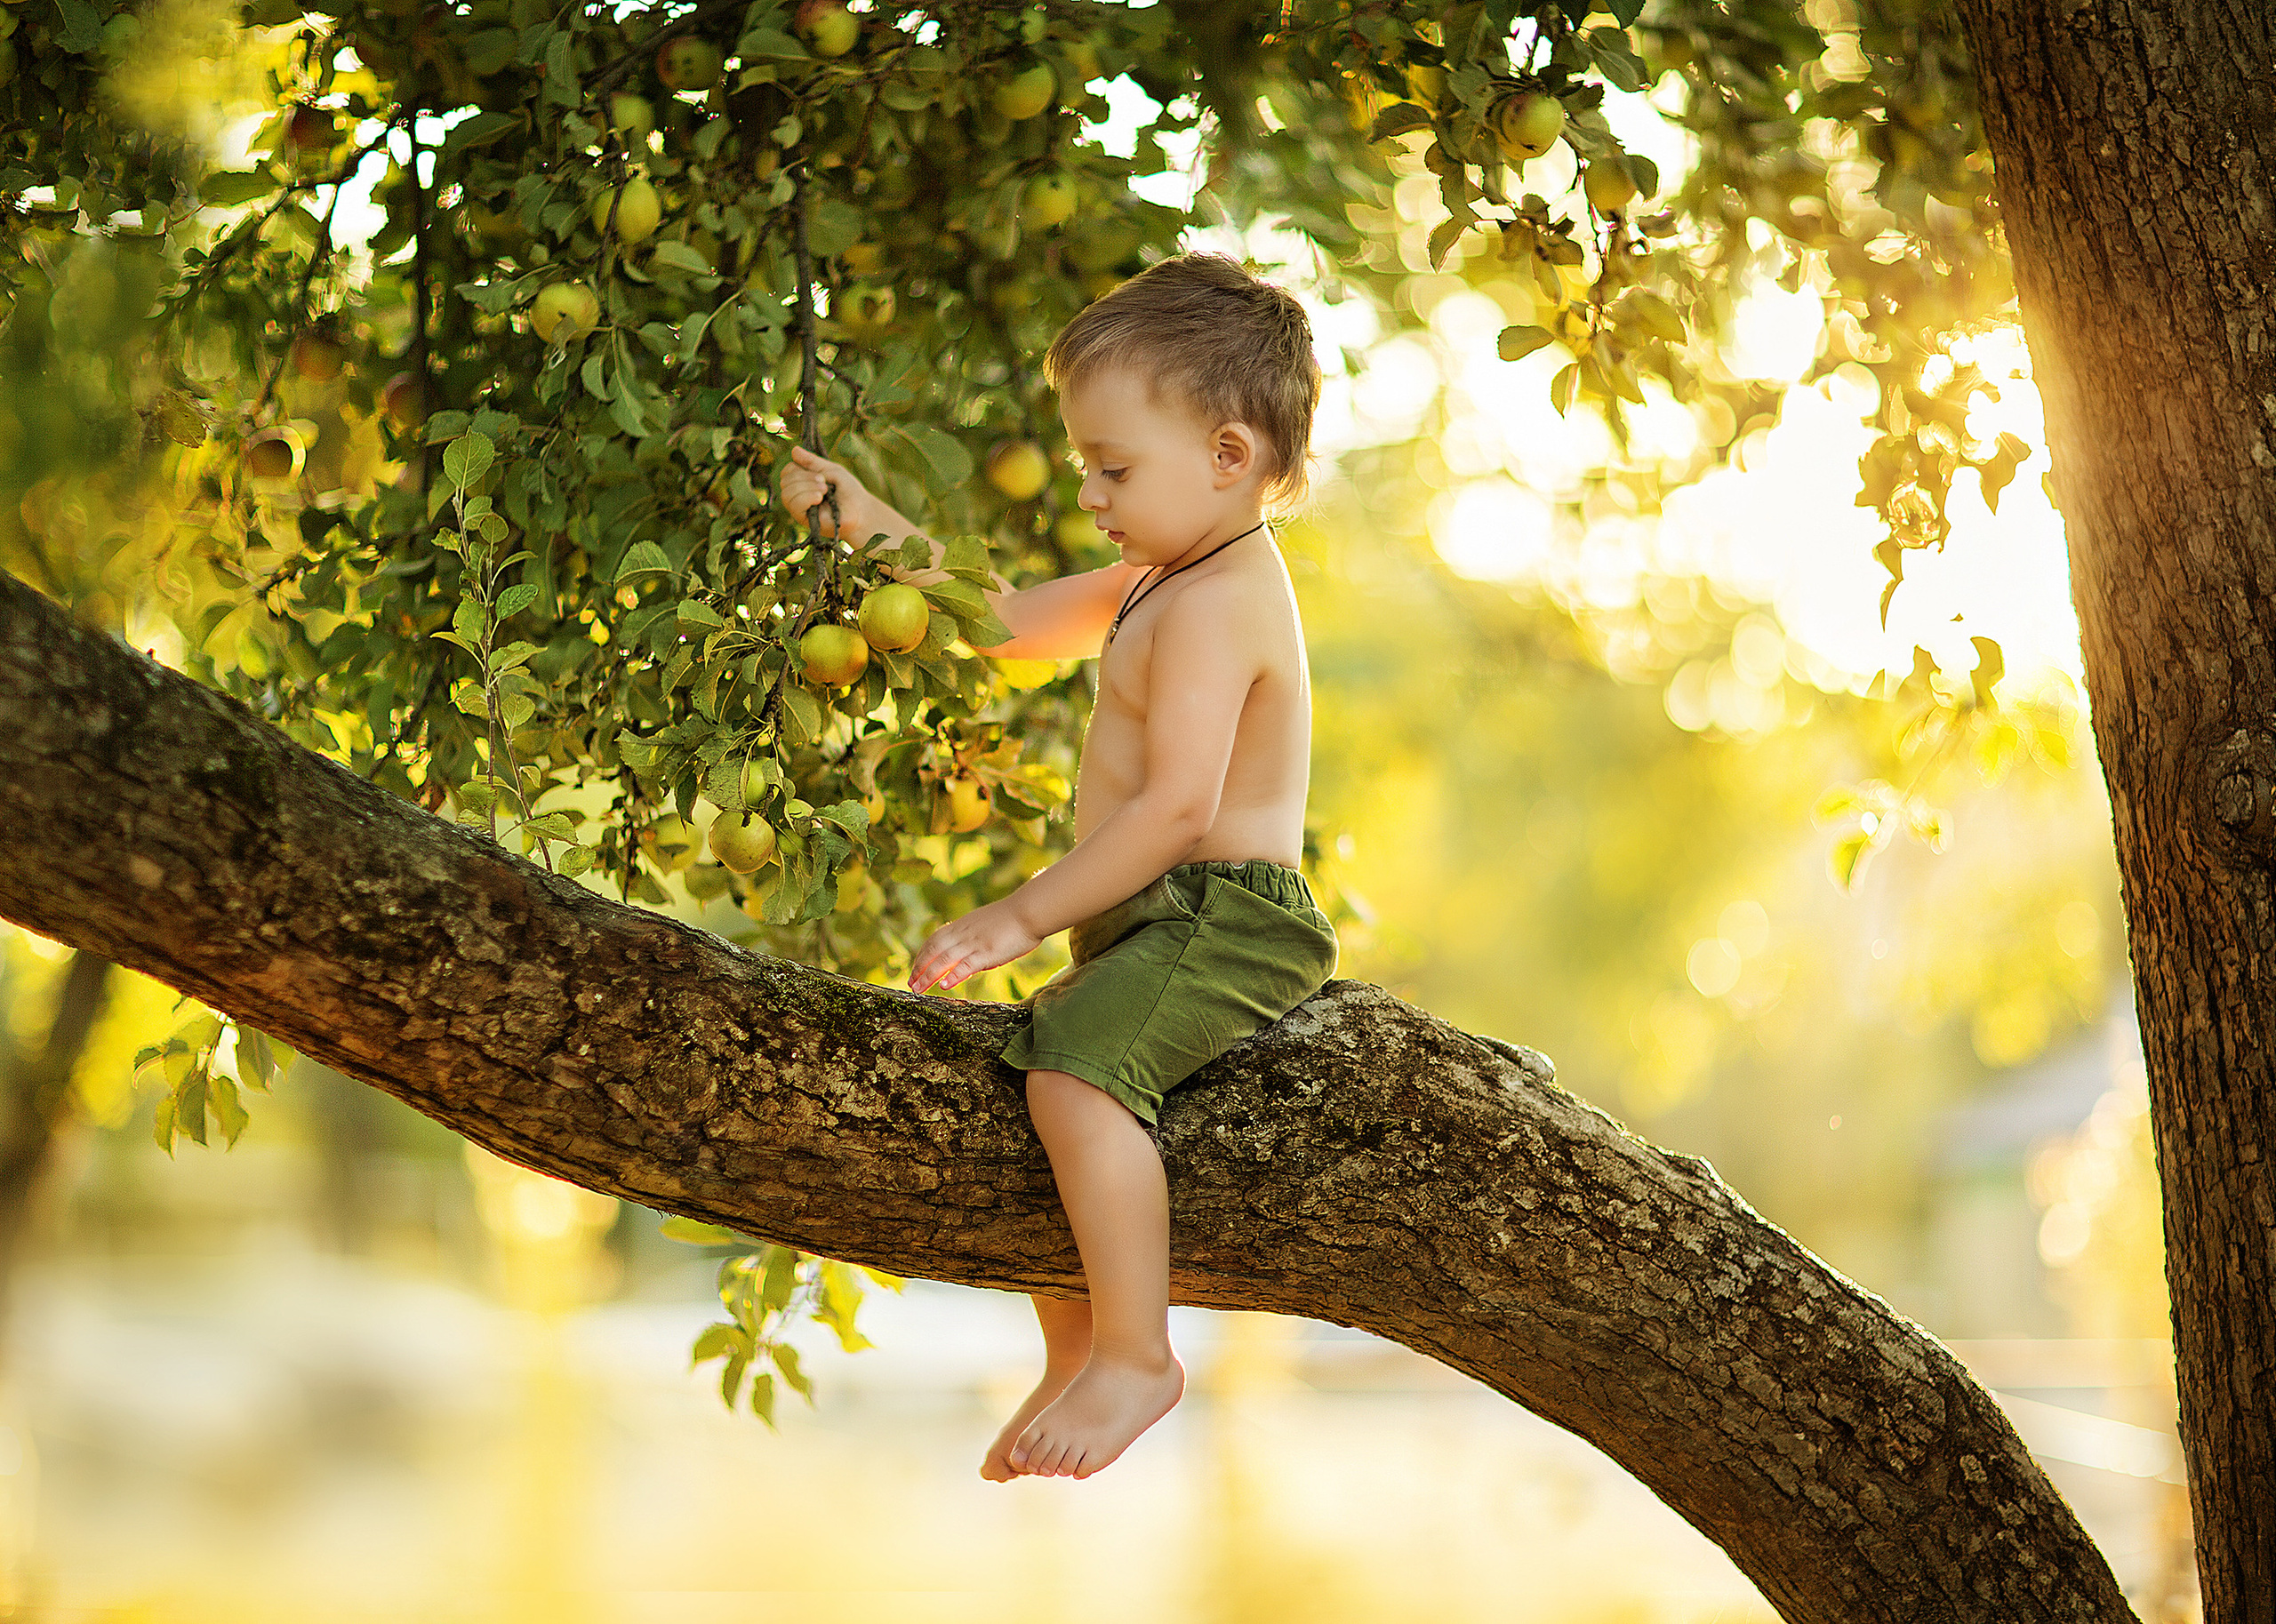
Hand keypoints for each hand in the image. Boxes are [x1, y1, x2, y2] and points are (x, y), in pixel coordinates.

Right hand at [778, 445, 880, 542]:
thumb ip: (812, 462)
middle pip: (785, 481)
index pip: (787, 471)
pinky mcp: (803, 520)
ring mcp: (800, 508)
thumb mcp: (831, 470)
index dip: (798, 467)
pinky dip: (806, 498)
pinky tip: (819, 498)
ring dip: (806, 487)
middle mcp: (798, 495)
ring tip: (824, 490)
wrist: (860, 510)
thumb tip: (794, 450)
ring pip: (787, 494)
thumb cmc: (848, 490)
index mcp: (803, 481)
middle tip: (824, 482)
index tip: (819, 472)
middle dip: (804, 477)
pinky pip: (794, 506)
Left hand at [909, 898, 1041, 994]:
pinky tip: (944, 986)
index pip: (934, 939)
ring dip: (928, 975)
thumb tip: (968, 954)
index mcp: (963, 925)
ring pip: (944, 959)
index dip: (922, 955)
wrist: (1030, 910)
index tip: (914, 968)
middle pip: (933, 950)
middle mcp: (964, 933)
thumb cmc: (1014, 919)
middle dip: (919, 967)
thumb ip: (974, 938)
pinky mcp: (987, 952)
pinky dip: (953, 975)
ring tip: (918, 989)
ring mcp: (974, 942)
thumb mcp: (986, 926)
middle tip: (910, 984)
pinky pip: (966, 965)